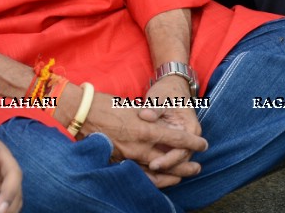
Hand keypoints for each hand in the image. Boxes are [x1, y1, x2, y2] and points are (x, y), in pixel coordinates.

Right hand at [55, 83, 207, 188]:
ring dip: (171, 175)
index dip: (191, 143)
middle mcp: (138, 146)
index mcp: (144, 129)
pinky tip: (159, 180)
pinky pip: (137, 175)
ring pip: (155, 172)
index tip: (203, 144)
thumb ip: (149, 118)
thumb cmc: (107, 104)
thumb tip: (163, 125)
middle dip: (185, 164)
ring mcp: (126, 157)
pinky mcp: (116, 163)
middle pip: (168, 160)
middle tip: (198, 167)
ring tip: (183, 177)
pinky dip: (151, 179)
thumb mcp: (133, 107)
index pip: (175, 138)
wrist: (81, 113)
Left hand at [139, 75, 203, 185]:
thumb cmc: (167, 91)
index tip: (153, 164)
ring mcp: (181, 141)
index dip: (169, 160)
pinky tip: (142, 168)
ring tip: (142, 173)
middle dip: (164, 168)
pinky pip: (167, 156)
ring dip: (161, 168)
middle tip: (145, 171)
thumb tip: (145, 115)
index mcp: (191, 129)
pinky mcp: (172, 142)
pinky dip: (158, 162)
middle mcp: (189, 138)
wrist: (171, 86)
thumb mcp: (161, 97)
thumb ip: (154, 108)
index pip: (183, 151)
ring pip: (173, 161)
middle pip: (179, 160)